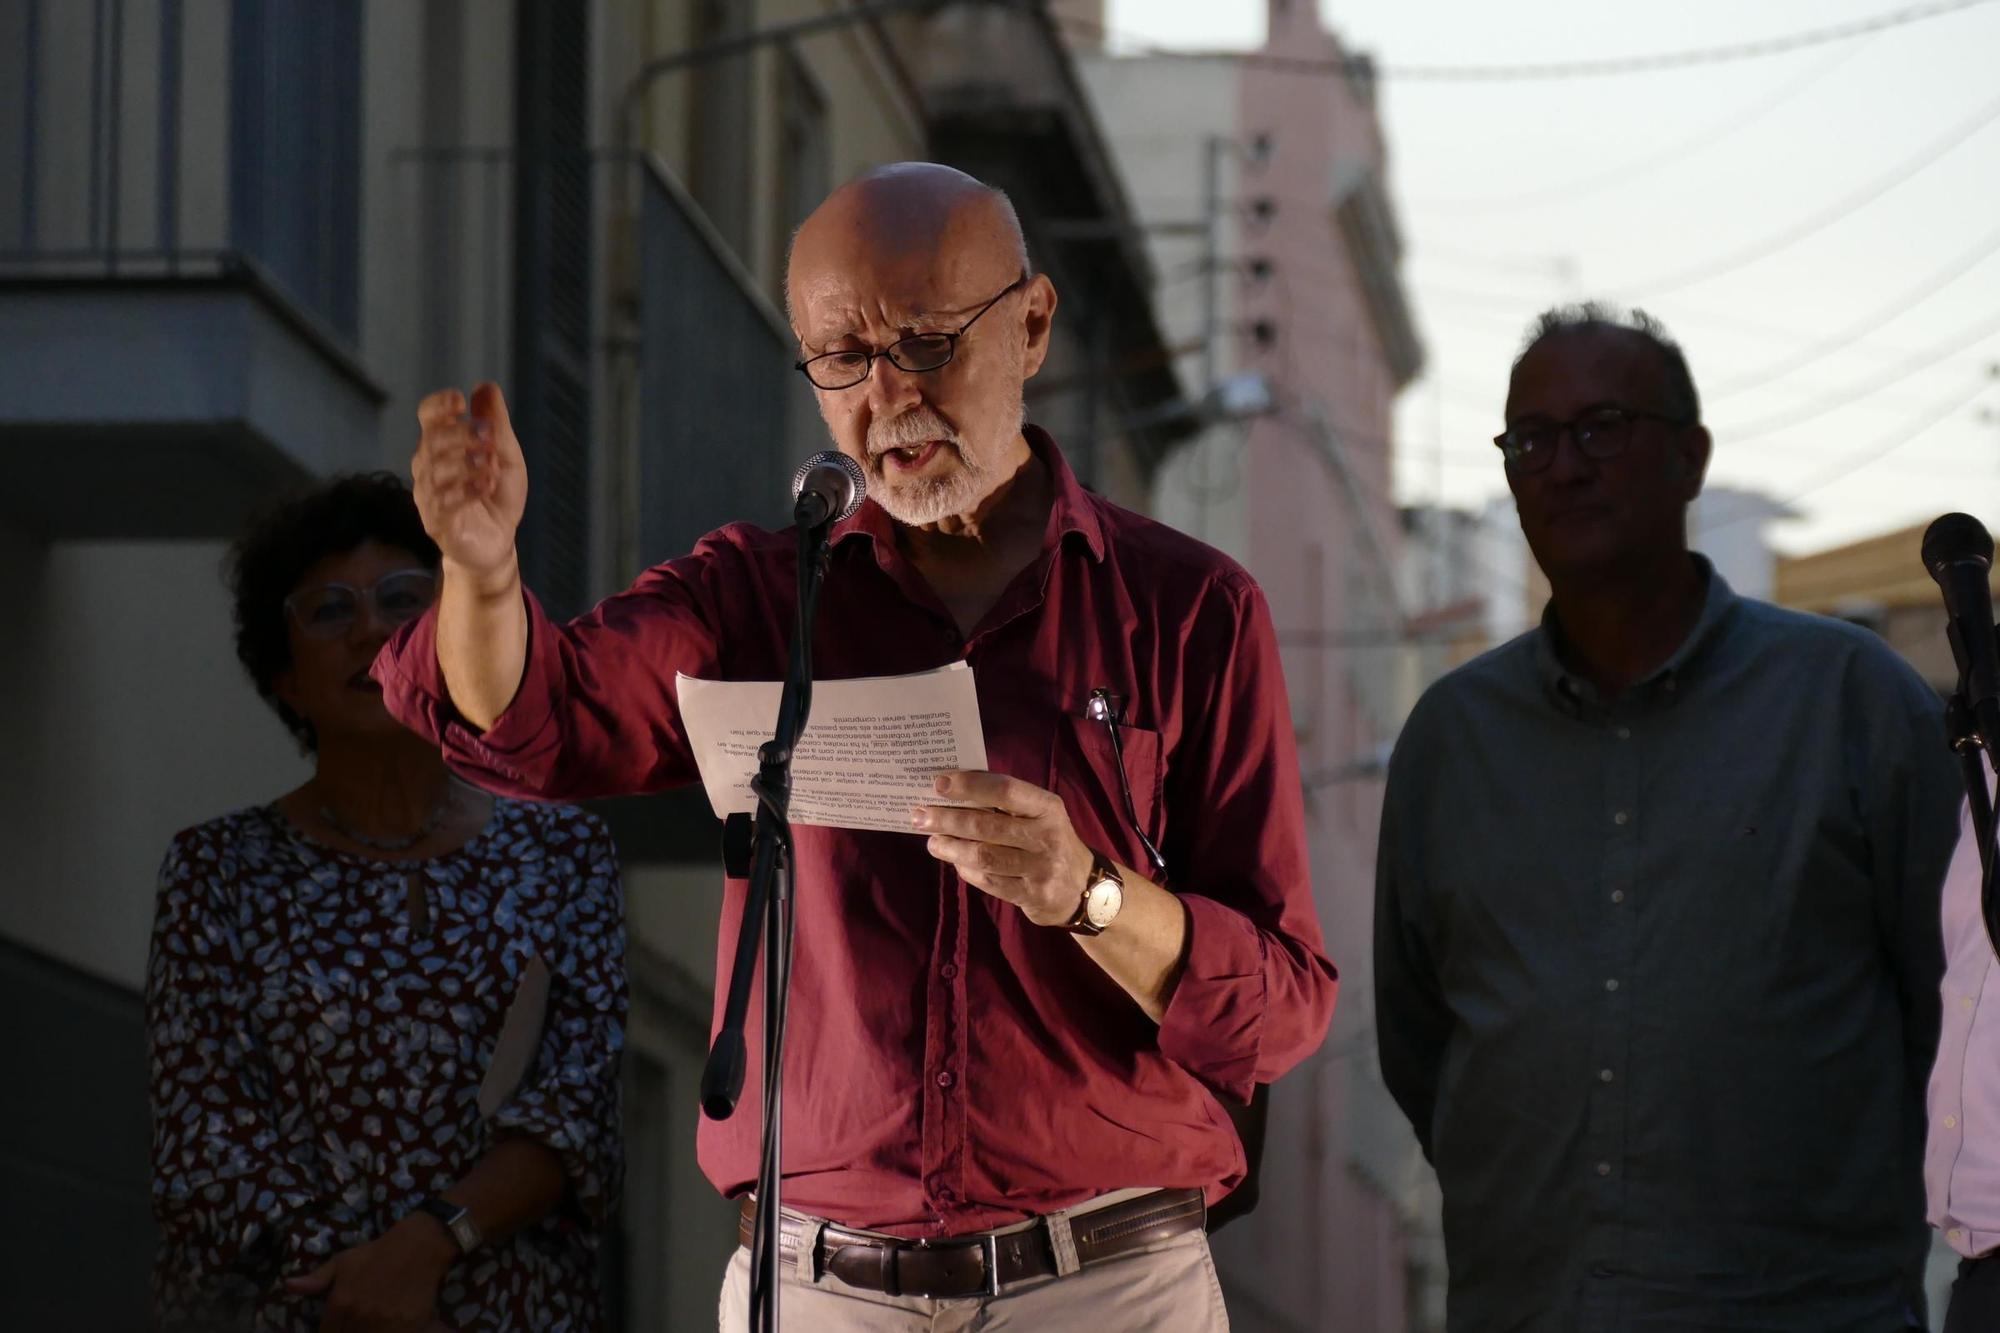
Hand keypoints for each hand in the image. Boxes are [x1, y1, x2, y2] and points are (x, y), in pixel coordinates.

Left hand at [283, 1213, 456, 1332]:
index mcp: (340, 1302)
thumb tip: (288, 1286)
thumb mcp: (342, 1262)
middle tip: (354, 1325)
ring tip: (368, 1327)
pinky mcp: (407, 1325)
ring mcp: (384, 1322)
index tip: (337, 1329)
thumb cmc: (376, 1253)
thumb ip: (316, 1279)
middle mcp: (359, 1315)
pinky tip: (387, 1329)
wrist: (418, 1246)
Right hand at [411, 382, 526, 590]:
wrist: (497, 543)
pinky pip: (442, 502)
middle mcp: (429, 468)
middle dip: (460, 434)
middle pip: (431, 441)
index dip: (438, 405)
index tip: (460, 401)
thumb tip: (486, 386)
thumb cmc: (497, 497)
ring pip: (433, 471)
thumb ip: (496, 425)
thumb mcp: (506, 456)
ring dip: (465, 463)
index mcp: (443, 447)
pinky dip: (465, 490)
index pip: (428, 417)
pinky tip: (485, 485)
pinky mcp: (436, 523)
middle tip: (488, 436)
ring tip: (490, 466)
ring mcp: (429, 496)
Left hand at [914, 772, 1093, 926]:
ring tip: (932, 842)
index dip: (970, 785)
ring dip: (951, 848)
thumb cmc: (1050, 841)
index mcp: (1047, 807)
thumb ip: (1007, 805)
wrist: (1085, 888)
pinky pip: (989, 881)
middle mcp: (1045, 836)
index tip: (939, 783)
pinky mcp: (1031, 894)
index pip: (1005, 790)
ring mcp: (1039, 868)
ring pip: (984, 856)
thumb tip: (954, 791)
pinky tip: (955, 862)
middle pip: (987, 826)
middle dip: (948, 819)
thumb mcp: (1041, 815)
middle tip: (920, 816)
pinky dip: (967, 871)